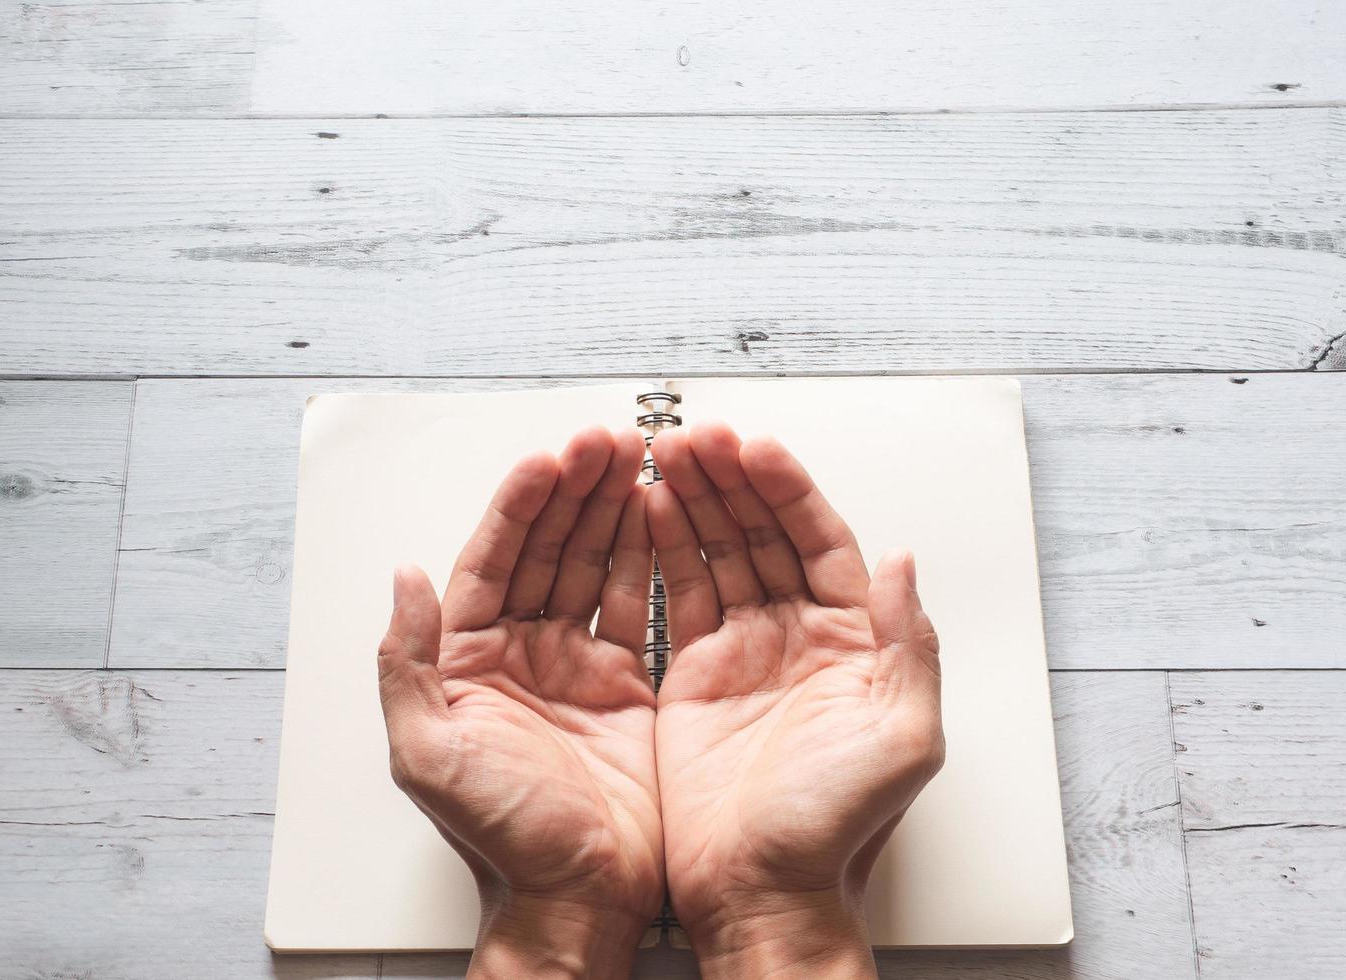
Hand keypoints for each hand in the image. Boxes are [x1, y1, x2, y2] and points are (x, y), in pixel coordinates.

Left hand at [378, 427, 662, 978]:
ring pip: (592, 565)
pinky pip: (635, 604)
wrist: (577, 900)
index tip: (549, 461)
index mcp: (468, 661)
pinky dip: (646, 558)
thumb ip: (408, 664)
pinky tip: (657, 517)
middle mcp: (521, 653)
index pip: (494, 560)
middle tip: (603, 442)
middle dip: (574, 491)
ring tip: (634, 459)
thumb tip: (404, 578)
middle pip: (546, 550)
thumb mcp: (429, 754)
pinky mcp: (624, 685)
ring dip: (611, 510)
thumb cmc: (500, 840)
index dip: (521, 507)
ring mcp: (574, 665)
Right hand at [647, 423, 944, 979]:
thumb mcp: (902, 739)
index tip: (756, 449)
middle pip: (765, 534)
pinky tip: (650, 509)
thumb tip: (905, 561)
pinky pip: (680, 592)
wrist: (759, 894)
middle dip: (732, 480)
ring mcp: (746, 651)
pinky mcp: (696, 673)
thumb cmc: (833, 830)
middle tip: (699, 436)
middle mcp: (799, 636)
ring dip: (697, 500)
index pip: (821, 541)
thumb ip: (909, 645)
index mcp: (853, 642)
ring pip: (720, 552)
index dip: (789, 491)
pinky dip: (663, 547)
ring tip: (666, 453)